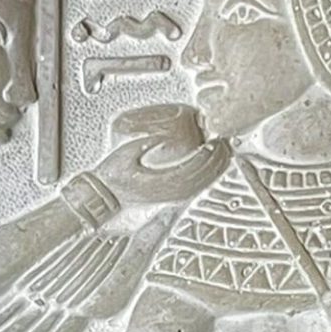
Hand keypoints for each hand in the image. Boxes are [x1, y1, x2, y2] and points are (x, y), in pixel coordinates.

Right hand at [94, 106, 228, 209]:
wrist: (106, 196)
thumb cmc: (113, 177)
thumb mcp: (128, 154)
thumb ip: (147, 144)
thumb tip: (165, 135)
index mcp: (164, 181)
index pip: (196, 167)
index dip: (209, 154)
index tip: (216, 141)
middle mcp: (173, 191)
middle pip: (205, 175)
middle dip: (217, 158)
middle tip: (225, 143)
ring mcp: (174, 195)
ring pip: (203, 182)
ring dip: (215, 166)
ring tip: (222, 151)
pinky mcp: (173, 195)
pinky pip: (196, 185)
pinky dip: (208, 173)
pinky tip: (210, 164)